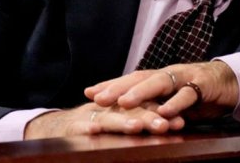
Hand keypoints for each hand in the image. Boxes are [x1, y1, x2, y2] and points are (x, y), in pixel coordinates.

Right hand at [24, 101, 184, 138]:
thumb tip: (176, 124)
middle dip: (148, 118)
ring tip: (136, 126)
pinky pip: (80, 127)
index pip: (146, 109)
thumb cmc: (99, 125)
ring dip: (122, 122)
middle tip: (165, 125)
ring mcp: (91, 117)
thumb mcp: (122, 123)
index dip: (162, 115)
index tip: (179, 123)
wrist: (60, 126)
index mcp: (124, 109)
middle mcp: (110, 110)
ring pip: (108, 119)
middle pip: (131, 112)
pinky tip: (94, 130)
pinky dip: (87, 127)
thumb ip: (143, 121)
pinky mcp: (73, 126)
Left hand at [84, 61, 239, 120]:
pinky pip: (187, 95)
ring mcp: (185, 78)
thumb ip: (154, 107)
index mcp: (159, 78)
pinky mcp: (202, 85)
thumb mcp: (172, 101)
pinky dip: (175, 103)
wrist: (231, 83)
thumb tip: (128, 117)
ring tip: (124, 102)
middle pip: (140, 78)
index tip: (88, 92)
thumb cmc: (197, 93)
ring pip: (160, 83)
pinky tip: (164, 112)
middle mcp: (169, 74)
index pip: (131, 79)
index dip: (111, 85)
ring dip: (142, 92)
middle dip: (118, 88)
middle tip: (98, 98)